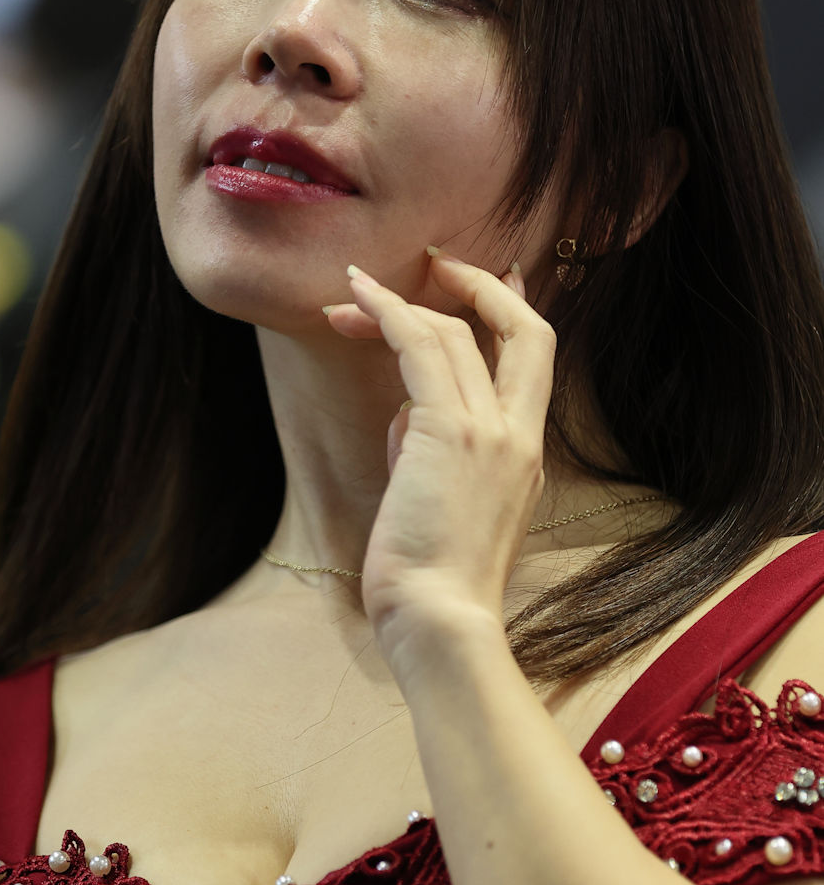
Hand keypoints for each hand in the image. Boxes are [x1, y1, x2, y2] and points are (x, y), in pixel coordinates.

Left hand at [324, 250, 554, 657]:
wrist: (440, 620)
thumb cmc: (432, 585)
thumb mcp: (437, 508)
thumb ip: (428, 458)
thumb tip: (403, 424)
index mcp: (525, 456)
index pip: (536, 362)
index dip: (518, 309)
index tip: (503, 273)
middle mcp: (518, 435)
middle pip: (520, 329)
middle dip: (478, 285)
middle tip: (431, 263)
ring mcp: (490, 431)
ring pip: (454, 334)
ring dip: (397, 305)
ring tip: (348, 295)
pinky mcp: (449, 432)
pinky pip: (418, 347)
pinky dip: (385, 313)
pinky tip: (354, 298)